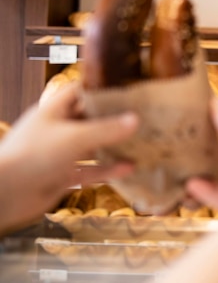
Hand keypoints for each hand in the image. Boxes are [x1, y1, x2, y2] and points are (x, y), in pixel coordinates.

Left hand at [0, 83, 138, 230]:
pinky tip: (128, 168)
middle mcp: (55, 130)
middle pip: (88, 119)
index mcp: (53, 111)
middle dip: (112, 118)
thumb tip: (136, 119)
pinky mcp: (61, 176)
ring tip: (138, 141)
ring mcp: (58, 154)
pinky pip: (90, 170)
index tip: (125, 88)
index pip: (79, 91)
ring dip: (112, 145)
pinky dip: (108, 170)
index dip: (100, 88)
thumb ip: (106, 129)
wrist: (4, 195)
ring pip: (91, 146)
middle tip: (138, 115)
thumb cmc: (32, 156)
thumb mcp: (74, 137)